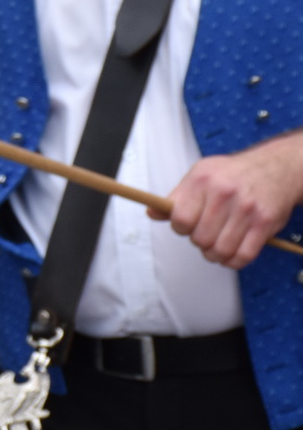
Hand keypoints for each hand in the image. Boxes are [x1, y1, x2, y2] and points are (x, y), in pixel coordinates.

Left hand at [164, 137, 302, 267]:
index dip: (180, 228)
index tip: (186, 226)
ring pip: (220, 250)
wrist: (276, 167)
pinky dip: (233, 262)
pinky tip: (231, 254)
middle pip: (200, 238)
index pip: (180, 219)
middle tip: (204, 235)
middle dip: (199, 241)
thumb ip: (177, 196)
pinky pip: (243, 256)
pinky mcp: (265, 223)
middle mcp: (224, 193)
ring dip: (214, 254)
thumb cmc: (235, 173)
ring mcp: (246, 209)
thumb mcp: (201, 174)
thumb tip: (153, 212)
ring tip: (216, 246)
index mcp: (202, 179)